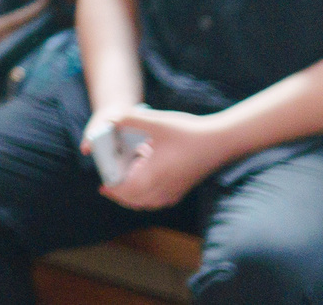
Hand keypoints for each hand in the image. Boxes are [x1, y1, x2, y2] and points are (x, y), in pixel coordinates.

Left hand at [98, 107, 221, 210]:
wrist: (219, 141)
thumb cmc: (187, 132)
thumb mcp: (154, 122)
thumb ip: (128, 119)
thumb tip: (108, 120)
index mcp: (154, 175)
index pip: (126, 192)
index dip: (112, 190)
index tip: (102, 184)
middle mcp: (164, 188)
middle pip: (135, 201)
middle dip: (119, 194)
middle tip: (109, 184)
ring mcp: (175, 191)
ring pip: (148, 203)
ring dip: (132, 197)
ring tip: (124, 183)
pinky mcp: (182, 189)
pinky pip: (159, 201)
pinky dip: (147, 197)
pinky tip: (145, 182)